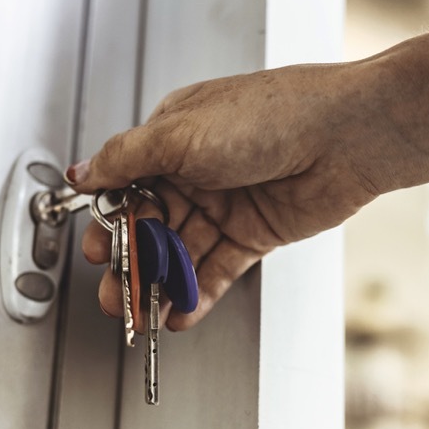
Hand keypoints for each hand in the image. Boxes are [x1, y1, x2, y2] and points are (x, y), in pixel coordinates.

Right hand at [69, 61, 384, 329]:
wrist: (345, 136)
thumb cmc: (272, 115)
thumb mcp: (179, 132)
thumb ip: (124, 158)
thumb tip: (83, 171)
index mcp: (172, 137)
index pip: (126, 186)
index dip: (110, 222)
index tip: (97, 251)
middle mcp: (197, 170)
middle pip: (150, 226)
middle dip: (130, 263)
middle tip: (115, 293)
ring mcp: (226, 204)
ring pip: (180, 253)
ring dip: (159, 285)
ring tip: (142, 314)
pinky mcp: (255, 234)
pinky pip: (216, 270)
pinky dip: (196, 294)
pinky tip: (179, 313)